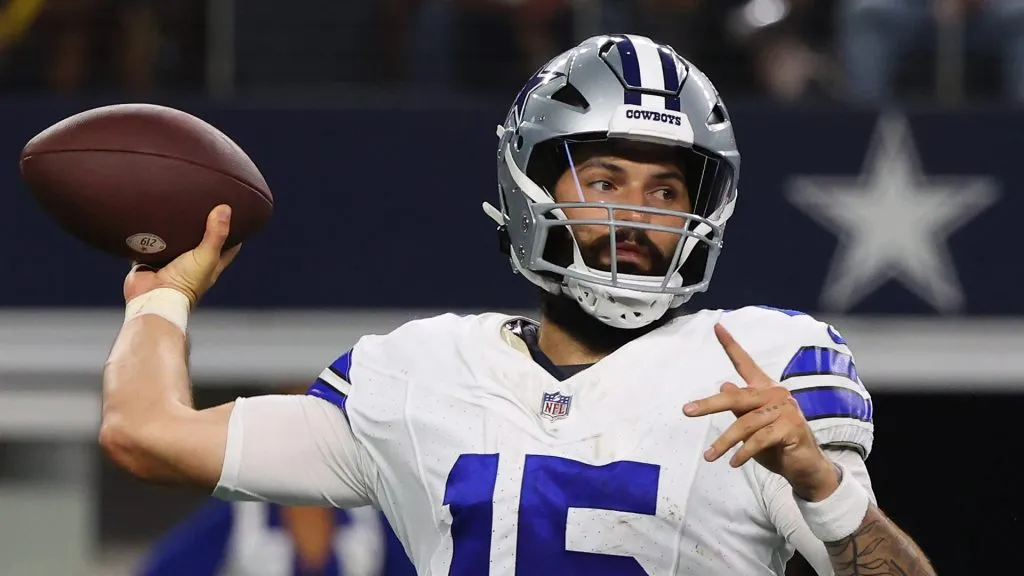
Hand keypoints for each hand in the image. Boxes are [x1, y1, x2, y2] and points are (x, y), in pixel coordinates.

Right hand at [123, 205, 240, 305]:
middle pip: (200, 240)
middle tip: (203, 204)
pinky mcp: (150, 260)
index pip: (228, 246)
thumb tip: (226, 209)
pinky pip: (150, 244)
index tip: (234, 213)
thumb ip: (216, 234)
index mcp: (211, 264)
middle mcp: (192, 263)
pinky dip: (150, 233)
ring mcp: (171, 262)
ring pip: (174, 241)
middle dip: (202, 225)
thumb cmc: (184, 283)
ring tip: (176, 205)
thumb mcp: (206, 256)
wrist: (153, 297)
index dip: (234, 231)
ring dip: (175, 228)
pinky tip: (151, 218)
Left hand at [683, 323, 839, 500]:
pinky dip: (744, 452)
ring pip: (745, 423)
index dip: (731, 345)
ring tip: (710, 456)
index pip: (746, 363)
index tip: (717, 326)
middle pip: (737, 396)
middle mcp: (775, 393)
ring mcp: (786, 409)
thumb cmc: (775, 444)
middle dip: (709, 405)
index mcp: (765, 389)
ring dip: (725, 442)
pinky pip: (759, 439)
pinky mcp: (791, 428)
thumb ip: (739, 408)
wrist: (803, 467)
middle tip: (687, 411)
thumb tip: (723, 386)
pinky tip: (733, 462)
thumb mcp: (752, 426)